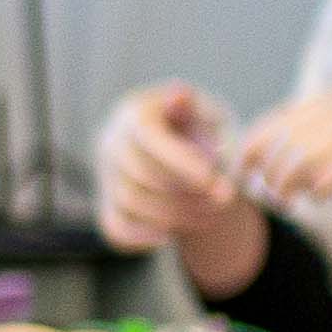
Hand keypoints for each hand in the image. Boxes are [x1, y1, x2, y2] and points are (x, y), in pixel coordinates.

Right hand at [94, 82, 246, 253]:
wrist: (186, 151)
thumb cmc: (205, 130)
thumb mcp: (211, 115)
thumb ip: (199, 113)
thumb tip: (180, 95)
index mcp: (136, 112)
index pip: (147, 136)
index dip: (177, 160)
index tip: (210, 179)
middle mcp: (112, 142)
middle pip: (140, 174)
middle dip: (185, 193)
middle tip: (225, 199)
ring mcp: (106, 175)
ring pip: (131, 203)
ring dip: (175, 215)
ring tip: (213, 214)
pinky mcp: (108, 205)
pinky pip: (117, 228)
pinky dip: (145, 236)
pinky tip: (174, 232)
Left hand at [236, 82, 331, 224]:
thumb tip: (299, 154)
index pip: (288, 114)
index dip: (260, 140)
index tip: (245, 164)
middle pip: (289, 134)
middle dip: (267, 166)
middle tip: (266, 191)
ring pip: (304, 155)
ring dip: (287, 182)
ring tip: (288, 200)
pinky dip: (319, 187)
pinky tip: (320, 198)